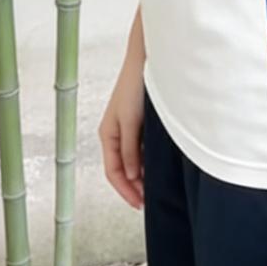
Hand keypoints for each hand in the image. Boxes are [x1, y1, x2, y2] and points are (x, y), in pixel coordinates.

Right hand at [98, 44, 144, 209]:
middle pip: (122, 169)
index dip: (125, 191)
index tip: (139, 204)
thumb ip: (129, 149)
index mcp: (108, 135)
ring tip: (156, 188)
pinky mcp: (140, 123)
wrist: (147, 61)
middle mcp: (116, 134)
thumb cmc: (134, 86)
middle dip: (134, 187)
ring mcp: (128, 129)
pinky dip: (147, 162)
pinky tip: (158, 167)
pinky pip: (141, 150)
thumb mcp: (130, 121)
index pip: (113, 172)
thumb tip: (130, 176)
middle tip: (150, 200)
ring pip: (133, 161)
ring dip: (142, 175)